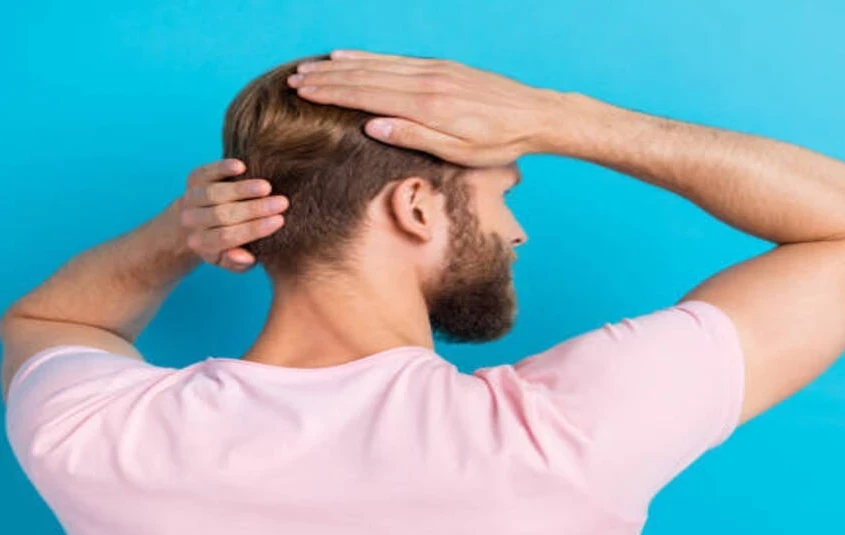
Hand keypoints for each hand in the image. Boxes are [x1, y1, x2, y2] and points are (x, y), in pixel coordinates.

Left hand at [177, 159, 288, 272]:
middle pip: (223, 215)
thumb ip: (239, 264)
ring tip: (266, 187)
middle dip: (255, 209)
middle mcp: (192, 221)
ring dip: (242, 189)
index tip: (279, 220)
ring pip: (214, 194)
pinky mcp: (194, 179)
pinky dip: (222, 168)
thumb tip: (244, 257)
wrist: (194, 220)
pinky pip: (207, 172)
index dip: (255, 228)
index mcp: (202, 244)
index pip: (229, 236)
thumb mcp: (230, 260)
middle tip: (281, 202)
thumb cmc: (224, 241)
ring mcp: (191, 198)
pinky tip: (241, 166)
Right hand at [287, 49, 563, 166]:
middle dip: (327, 78)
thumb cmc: (499, 143)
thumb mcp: (459, 153)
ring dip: (342, 66)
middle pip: (366, 76)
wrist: (535, 115)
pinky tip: (352, 57)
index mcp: (426, 107)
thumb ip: (414, 137)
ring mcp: (434, 70)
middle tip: (294, 79)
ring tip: (313, 67)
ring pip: (378, 64)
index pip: (367, 96)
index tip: (302, 91)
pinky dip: (369, 58)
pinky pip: (396, 60)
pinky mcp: (442, 67)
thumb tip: (371, 126)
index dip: (331, 93)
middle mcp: (426, 82)